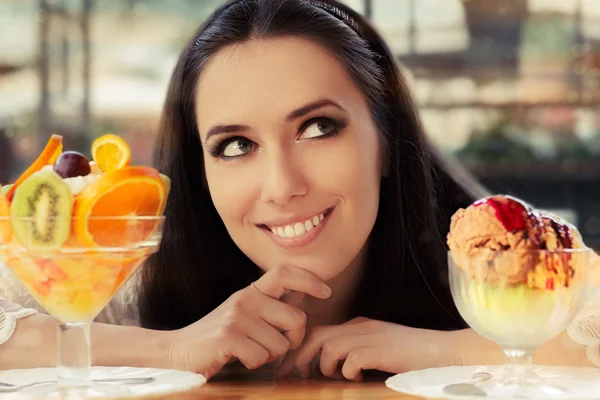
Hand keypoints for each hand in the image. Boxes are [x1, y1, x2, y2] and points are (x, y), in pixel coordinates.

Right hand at [165, 266, 331, 378]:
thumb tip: (303, 291)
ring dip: (270, 356)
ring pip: (281, 344)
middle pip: (297, 319)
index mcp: (252, 290)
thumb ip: (272, 304)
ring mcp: (236, 316)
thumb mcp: (246, 313)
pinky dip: (254, 364)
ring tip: (249, 351)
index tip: (327, 292)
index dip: (310, 279)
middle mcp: (246, 298)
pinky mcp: (228, 336)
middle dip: (293, 340)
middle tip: (275, 347)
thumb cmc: (220, 335)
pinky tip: (238, 358)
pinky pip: (262, 357)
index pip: (285, 273)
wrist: (179, 351)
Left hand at [276, 317, 458, 380]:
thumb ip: (355, 353)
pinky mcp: (381, 350)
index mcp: (359, 325)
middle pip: (318, 335)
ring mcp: (371, 337)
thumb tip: (327, 369)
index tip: (292, 368)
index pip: (320, 332)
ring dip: (327, 366)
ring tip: (335, 377)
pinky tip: (359, 376)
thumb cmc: (412, 356)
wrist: (445, 352)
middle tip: (290, 374)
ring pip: (330, 346)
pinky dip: (348, 371)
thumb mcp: (378, 350)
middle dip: (300, 356)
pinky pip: (352, 359)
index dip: (302, 350)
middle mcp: (361, 327)